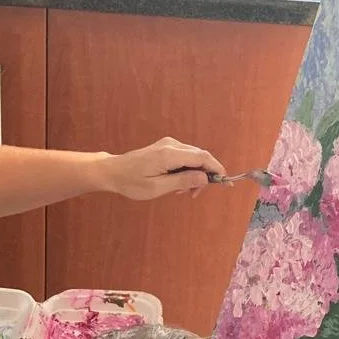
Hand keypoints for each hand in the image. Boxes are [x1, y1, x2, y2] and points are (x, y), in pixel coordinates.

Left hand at [99, 137, 225, 200]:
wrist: (113, 172)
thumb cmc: (131, 182)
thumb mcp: (157, 187)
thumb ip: (182, 181)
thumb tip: (204, 177)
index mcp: (169, 154)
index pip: (202, 157)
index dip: (216, 169)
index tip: (225, 182)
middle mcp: (171, 144)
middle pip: (200, 156)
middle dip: (204, 175)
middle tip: (194, 194)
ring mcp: (169, 144)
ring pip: (193, 157)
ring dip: (194, 174)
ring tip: (182, 192)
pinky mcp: (166, 147)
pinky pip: (185, 157)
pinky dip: (187, 170)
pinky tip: (177, 183)